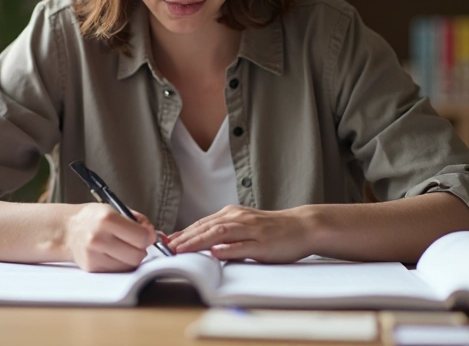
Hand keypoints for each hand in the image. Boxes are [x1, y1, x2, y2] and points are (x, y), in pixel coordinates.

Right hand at [64, 204, 155, 271]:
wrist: (68, 230)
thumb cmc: (94, 218)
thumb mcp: (115, 209)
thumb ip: (137, 220)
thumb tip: (152, 235)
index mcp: (106, 219)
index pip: (141, 237)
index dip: (148, 237)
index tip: (147, 234)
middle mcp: (98, 238)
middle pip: (137, 255)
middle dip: (141, 249)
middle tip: (136, 242)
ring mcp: (94, 255)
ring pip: (129, 266)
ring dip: (131, 258)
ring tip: (124, 247)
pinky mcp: (92, 267)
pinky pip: (118, 271)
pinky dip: (121, 263)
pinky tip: (114, 254)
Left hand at [166, 205, 313, 262]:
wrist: (302, 226)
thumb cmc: (273, 229)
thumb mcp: (245, 226)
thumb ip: (225, 232)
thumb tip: (202, 243)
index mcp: (233, 214)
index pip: (202, 223)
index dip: (183, 233)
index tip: (166, 242)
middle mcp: (239, 219)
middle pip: (206, 227)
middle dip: (185, 238)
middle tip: (167, 248)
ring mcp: (251, 230)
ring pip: (220, 234)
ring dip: (198, 242)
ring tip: (182, 250)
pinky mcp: (263, 243)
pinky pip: (242, 246)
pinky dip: (227, 249)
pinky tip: (215, 253)